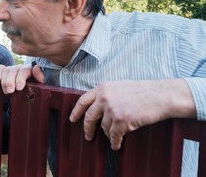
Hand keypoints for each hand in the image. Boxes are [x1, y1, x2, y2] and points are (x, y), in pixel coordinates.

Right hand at [0, 62, 44, 93]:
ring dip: (4, 81)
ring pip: (6, 70)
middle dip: (10, 81)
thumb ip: (40, 77)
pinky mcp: (5, 71)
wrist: (29, 90)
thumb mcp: (40, 84)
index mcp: (30, 69)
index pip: (24, 70)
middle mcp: (20, 67)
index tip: (19, 88)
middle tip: (10, 91)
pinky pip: (0, 68)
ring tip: (6, 92)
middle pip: (13, 70)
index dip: (20, 79)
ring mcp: (12, 69)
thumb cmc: (35, 87)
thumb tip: (35, 67)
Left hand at [69, 79, 195, 149]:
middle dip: (87, 129)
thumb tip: (96, 108)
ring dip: (108, 134)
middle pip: (89, 117)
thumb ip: (106, 95)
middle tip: (88, 136)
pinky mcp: (121, 120)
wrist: (161, 95)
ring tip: (113, 136)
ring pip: (104, 127)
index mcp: (102, 88)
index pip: (82, 100)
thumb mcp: (119, 87)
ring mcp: (112, 109)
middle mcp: (104, 97)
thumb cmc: (143, 91)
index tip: (72, 119)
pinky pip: (114, 136)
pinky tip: (116, 145)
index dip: (76, 111)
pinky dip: (114, 142)